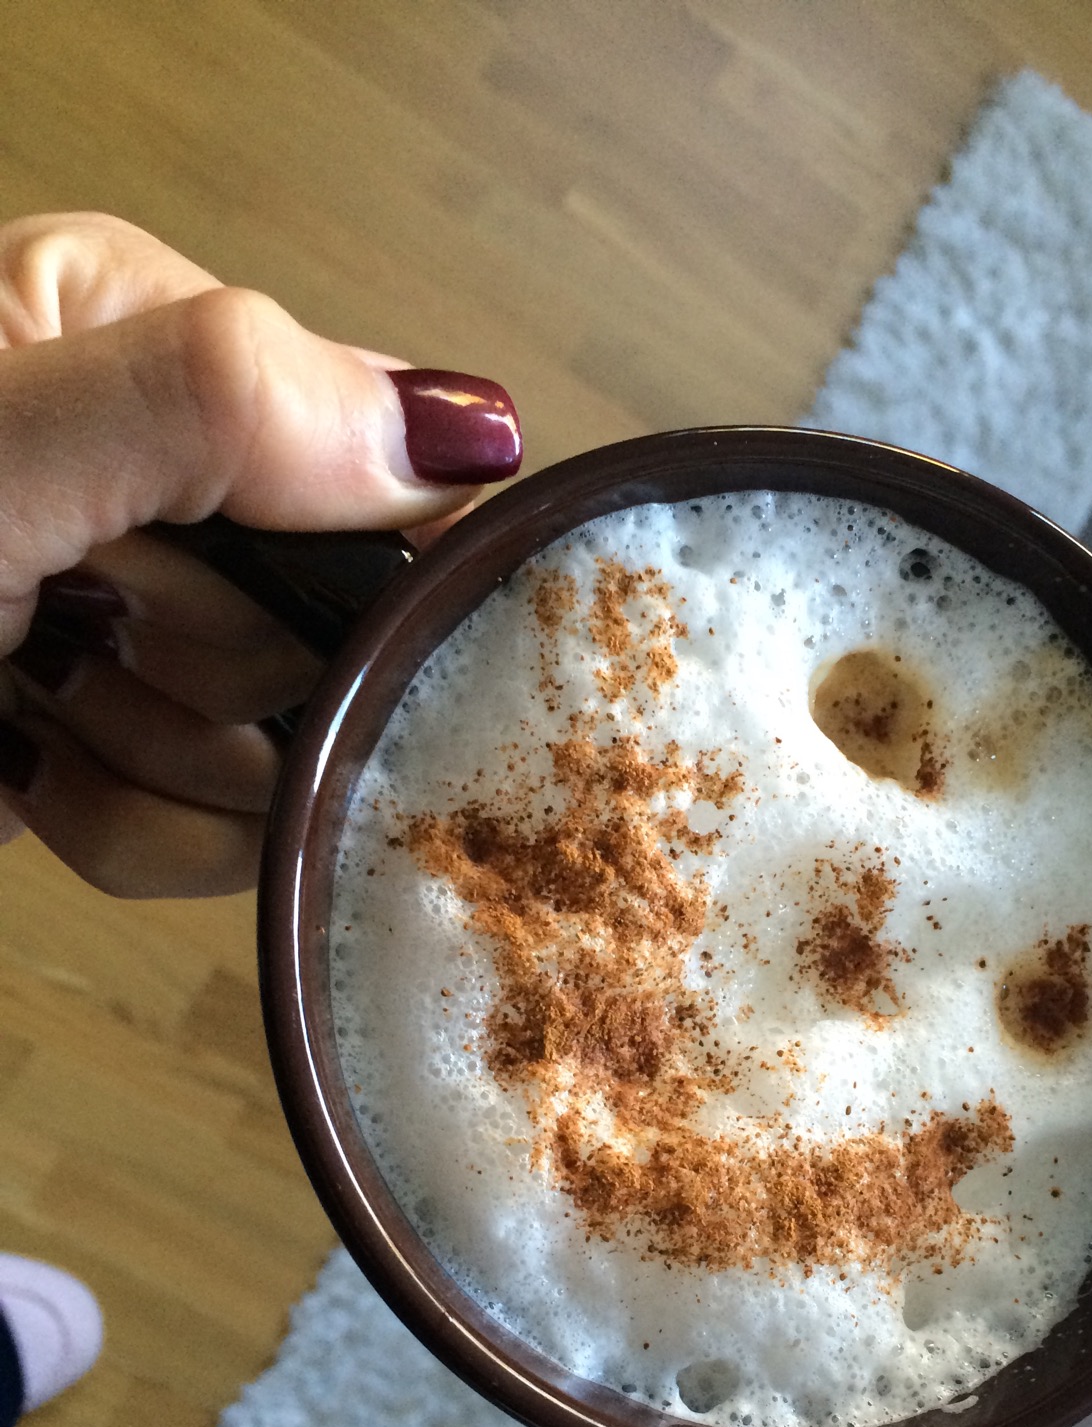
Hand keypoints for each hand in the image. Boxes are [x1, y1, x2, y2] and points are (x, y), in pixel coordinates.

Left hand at [0, 213, 520, 895]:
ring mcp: (145, 623)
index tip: (192, 581)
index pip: (380, 466)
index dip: (330, 568)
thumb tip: (459, 429)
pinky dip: (118, 826)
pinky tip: (28, 767)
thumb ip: (220, 405)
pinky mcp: (122, 743)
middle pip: (332, 632)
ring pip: (282, 753)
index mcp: (142, 337)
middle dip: (203, 674)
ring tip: (29, 705)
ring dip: (148, 763)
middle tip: (72, 633)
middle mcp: (161, 478)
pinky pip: (214, 834)